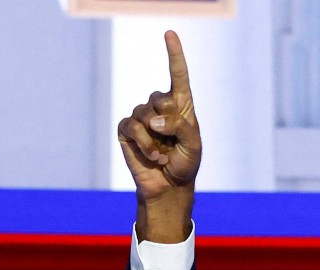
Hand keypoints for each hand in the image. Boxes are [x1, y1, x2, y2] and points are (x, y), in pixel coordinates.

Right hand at [117, 30, 200, 241]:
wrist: (169, 185)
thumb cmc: (185, 163)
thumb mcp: (193, 145)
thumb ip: (180, 126)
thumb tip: (154, 120)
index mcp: (181, 105)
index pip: (178, 75)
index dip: (174, 54)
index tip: (170, 34)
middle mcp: (160, 107)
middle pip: (160, 99)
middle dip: (169, 123)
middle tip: (174, 144)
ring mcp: (141, 116)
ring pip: (145, 115)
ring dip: (156, 140)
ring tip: (164, 155)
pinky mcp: (126, 128)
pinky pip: (132, 127)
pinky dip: (144, 144)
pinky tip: (153, 157)